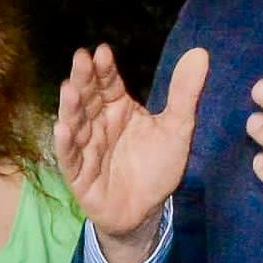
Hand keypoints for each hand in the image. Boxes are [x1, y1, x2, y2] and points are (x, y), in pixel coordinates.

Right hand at [57, 43, 208, 262]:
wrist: (147, 211)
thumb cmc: (157, 167)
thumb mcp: (177, 128)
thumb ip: (184, 92)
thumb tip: (200, 52)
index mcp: (118, 109)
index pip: (108, 84)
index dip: (105, 69)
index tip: (102, 51)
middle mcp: (98, 124)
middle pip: (88, 98)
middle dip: (83, 79)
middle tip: (81, 58)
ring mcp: (86, 149)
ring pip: (75, 124)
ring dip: (71, 108)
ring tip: (69, 89)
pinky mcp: (80, 176)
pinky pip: (70, 159)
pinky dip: (65, 145)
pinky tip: (62, 129)